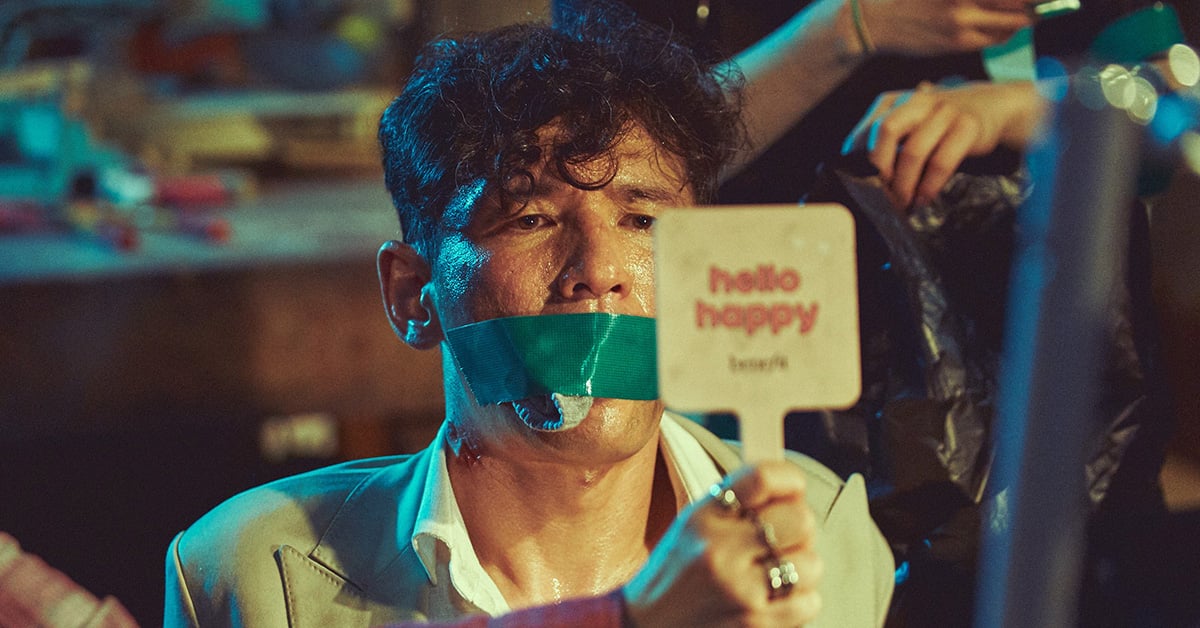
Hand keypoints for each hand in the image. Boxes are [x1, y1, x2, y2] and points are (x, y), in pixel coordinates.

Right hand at [623, 461, 822, 627]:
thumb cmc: (678, 575)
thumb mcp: (693, 527)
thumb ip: (736, 504)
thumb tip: (792, 491)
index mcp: (704, 517)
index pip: (762, 478)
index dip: (789, 479)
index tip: (795, 487)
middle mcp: (720, 550)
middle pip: (799, 519)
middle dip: (800, 529)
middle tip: (785, 538)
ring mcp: (739, 590)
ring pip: (811, 564)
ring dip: (800, 571)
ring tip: (774, 576)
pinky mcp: (756, 624)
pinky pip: (808, 602)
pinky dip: (798, 602)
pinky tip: (771, 601)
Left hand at [842, 80, 1046, 209]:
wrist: (991, 106)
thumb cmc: (940, 123)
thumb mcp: (911, 122)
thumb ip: (887, 140)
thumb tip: (860, 175)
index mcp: (896, 100)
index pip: (868, 128)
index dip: (859, 157)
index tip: (858, 181)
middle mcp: (918, 100)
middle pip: (886, 130)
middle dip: (879, 167)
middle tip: (879, 193)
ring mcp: (944, 111)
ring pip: (913, 150)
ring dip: (904, 183)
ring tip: (903, 203)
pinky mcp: (967, 126)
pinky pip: (941, 161)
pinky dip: (929, 185)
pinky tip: (924, 198)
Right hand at [865, 0, 1032, 53]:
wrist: (878, 21)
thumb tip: (1013, 1)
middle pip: (1021, 2)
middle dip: (1038, 4)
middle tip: (1045, 3)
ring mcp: (963, 20)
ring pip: (1012, 22)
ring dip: (1026, 18)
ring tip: (1028, 14)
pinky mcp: (958, 42)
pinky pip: (995, 38)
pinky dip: (1006, 31)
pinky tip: (1004, 26)